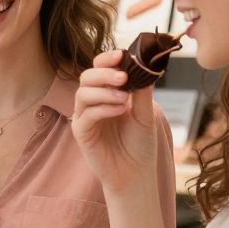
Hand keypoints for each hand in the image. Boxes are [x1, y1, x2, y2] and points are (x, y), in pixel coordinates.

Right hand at [72, 49, 159, 192]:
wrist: (136, 173)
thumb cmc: (139, 144)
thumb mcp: (145, 113)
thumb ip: (142, 91)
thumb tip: (147, 65)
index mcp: (107, 92)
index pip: (100, 68)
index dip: (107, 59)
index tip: (121, 54)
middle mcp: (93, 102)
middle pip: (87, 77)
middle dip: (105, 73)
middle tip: (123, 76)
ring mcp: (85, 117)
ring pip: (83, 93)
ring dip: (104, 91)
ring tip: (125, 98)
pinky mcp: (81, 133)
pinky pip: (86, 115)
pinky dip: (103, 109)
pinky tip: (120, 110)